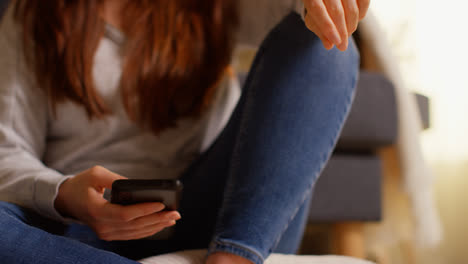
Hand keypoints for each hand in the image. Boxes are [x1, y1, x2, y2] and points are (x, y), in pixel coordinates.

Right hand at [54, 166, 180, 240]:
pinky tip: (161, 224)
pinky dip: (148, 230)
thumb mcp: (96, 174)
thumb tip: (138, 186)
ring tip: (173, 218)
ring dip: (156, 226)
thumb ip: (116, 178)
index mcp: (96, 210)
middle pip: (134, 226)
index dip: (144, 210)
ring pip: (135, 233)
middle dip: (157, 219)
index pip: (124, 214)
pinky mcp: (110, 235)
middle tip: (175, 213)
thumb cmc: (82, 184)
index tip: (161, 204)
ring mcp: (105, 233)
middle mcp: (101, 226)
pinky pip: (132, 235)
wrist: (67, 200)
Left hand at [302, 0, 369, 50]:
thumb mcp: (313, 19)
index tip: (336, 43)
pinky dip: (362, 13)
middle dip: (341, 31)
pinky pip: (364, 1)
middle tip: (342, 46)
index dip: (327, 28)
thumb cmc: (318, 7)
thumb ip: (320, 31)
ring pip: (351, 8)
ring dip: (351, 26)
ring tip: (347, 34)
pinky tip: (357, 20)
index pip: (317, 9)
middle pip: (336, 11)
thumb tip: (329, 45)